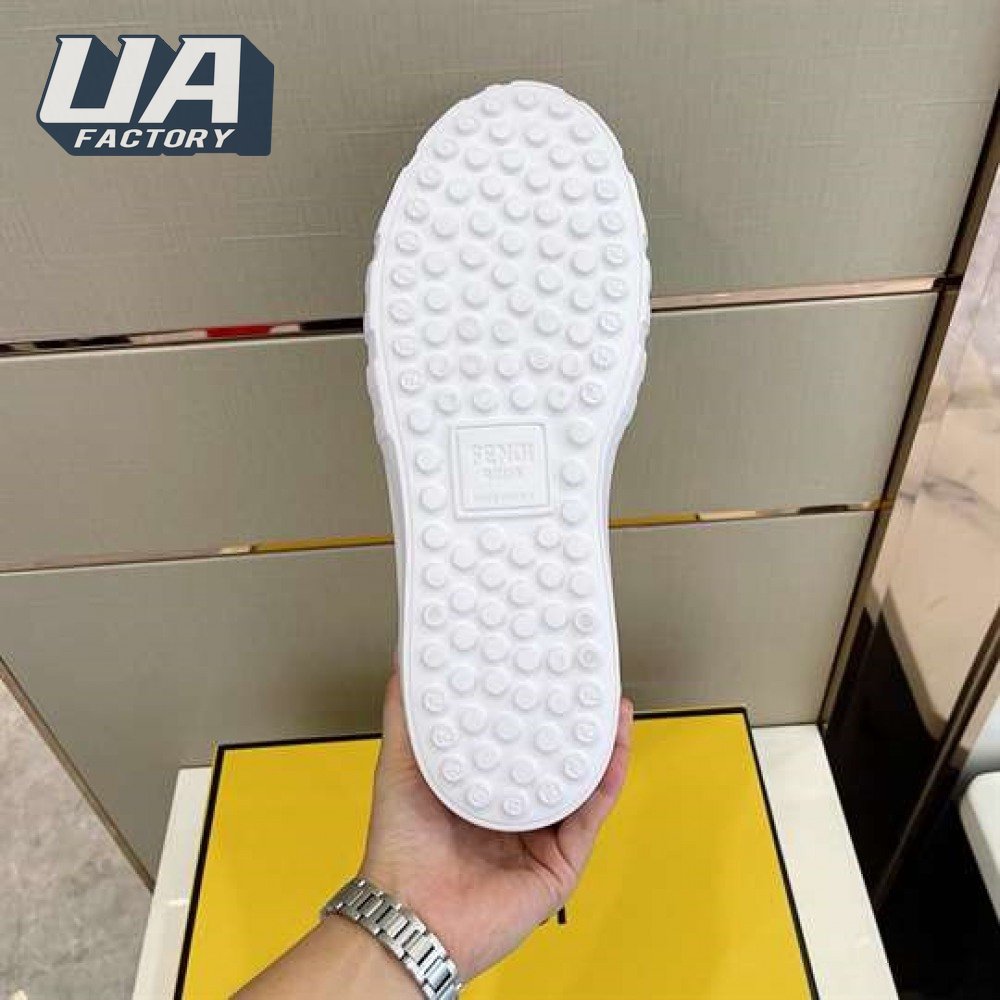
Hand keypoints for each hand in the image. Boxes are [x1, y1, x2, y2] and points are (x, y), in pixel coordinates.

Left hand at [361, 667, 632, 981]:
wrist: (411, 915)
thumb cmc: (400, 851)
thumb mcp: (401, 766)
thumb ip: (407, 716)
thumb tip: (406, 665)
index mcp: (483, 788)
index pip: (517, 738)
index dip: (534, 705)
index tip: (543, 670)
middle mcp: (515, 810)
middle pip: (555, 758)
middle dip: (575, 721)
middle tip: (588, 684)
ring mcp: (540, 837)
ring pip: (581, 783)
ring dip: (601, 745)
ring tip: (612, 708)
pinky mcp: (561, 865)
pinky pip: (591, 816)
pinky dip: (606, 783)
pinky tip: (613, 752)